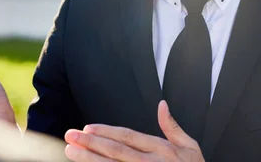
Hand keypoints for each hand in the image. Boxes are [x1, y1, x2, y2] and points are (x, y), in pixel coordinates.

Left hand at [64, 100, 204, 161]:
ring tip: (71, 152)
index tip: (87, 127)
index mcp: (161, 149)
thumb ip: (172, 127)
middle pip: (116, 152)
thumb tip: (162, 104)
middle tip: (70, 136)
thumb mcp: (189, 147)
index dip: (106, 132)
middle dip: (91, 143)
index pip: (128, 138)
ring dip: (90, 160)